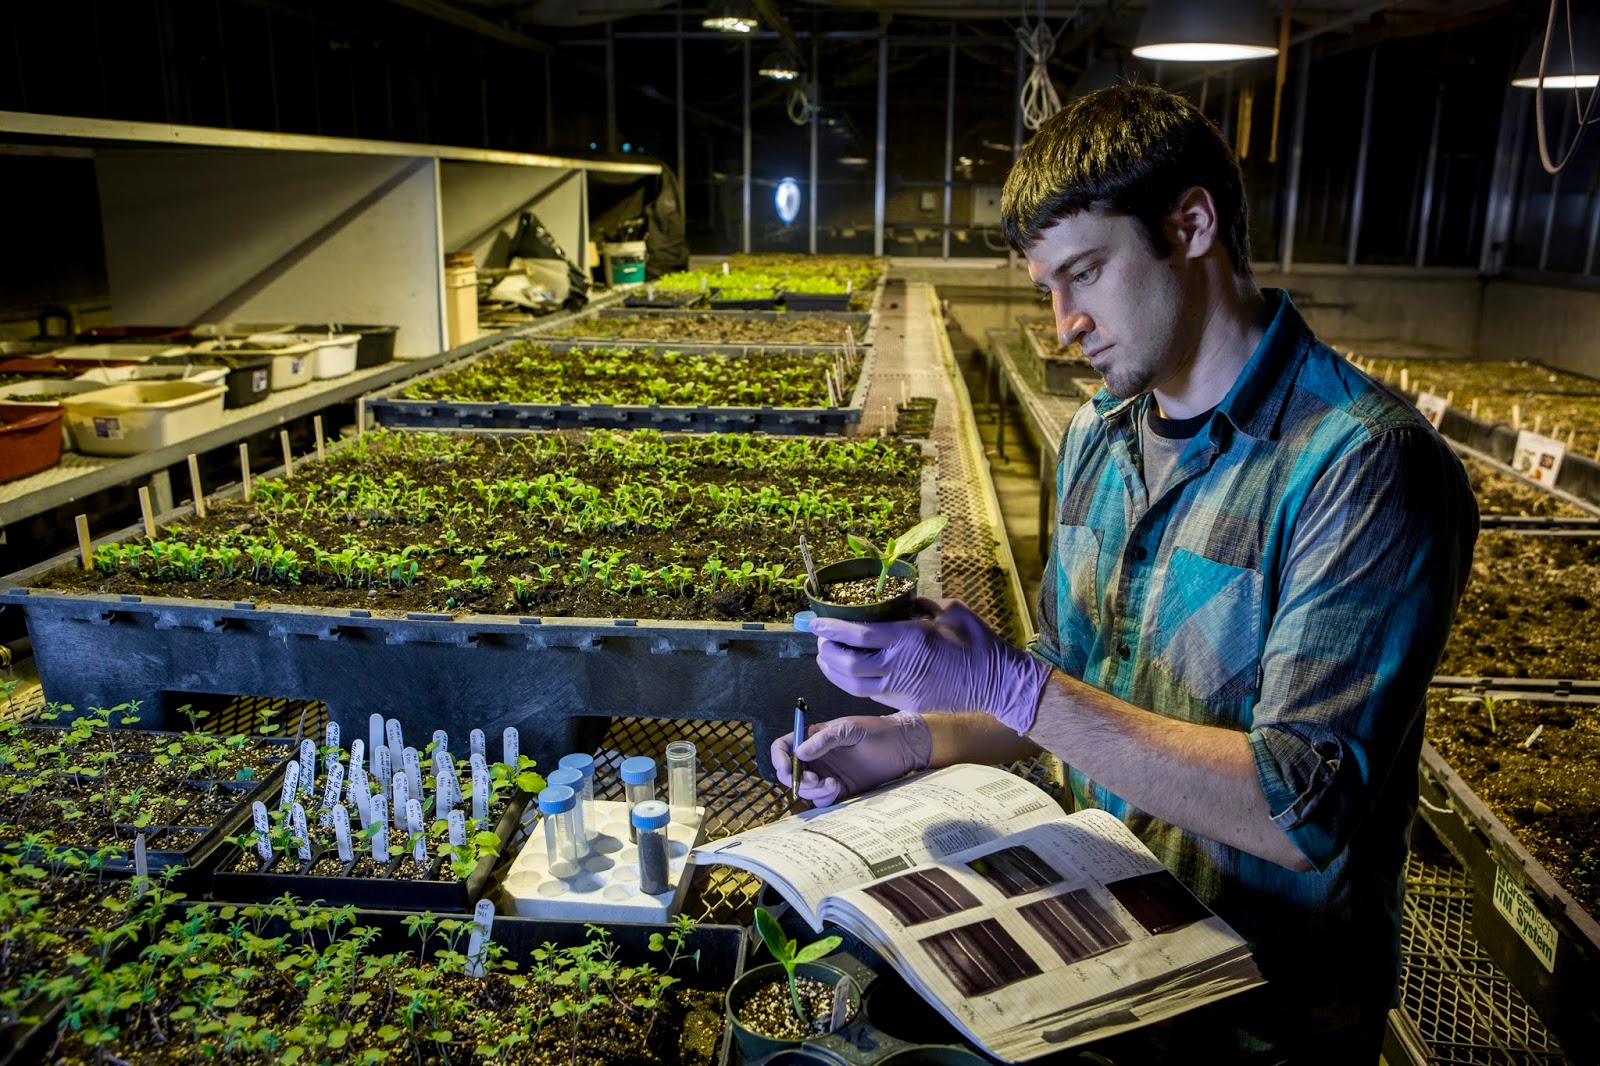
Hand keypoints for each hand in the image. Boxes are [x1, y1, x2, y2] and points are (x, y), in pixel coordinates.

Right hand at [770, 711, 931, 807]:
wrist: (903, 747)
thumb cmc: (877, 731)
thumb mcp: (850, 729)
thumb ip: (825, 739)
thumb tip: (799, 753)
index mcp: (814, 737)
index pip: (784, 747)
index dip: (779, 758)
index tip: (785, 768)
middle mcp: (817, 757)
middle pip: (791, 772)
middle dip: (797, 780)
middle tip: (814, 780)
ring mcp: (827, 773)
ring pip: (806, 789)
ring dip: (813, 791)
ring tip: (832, 784)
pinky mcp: (839, 789)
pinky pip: (822, 799)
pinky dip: (824, 798)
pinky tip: (838, 788)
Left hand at [810, 598, 1052, 732]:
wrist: (998, 682)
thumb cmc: (977, 640)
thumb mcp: (950, 609)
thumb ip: (918, 603)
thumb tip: (896, 600)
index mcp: (909, 638)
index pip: (857, 634)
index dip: (831, 629)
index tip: (816, 622)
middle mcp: (899, 665)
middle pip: (847, 663)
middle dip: (825, 651)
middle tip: (820, 639)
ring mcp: (902, 689)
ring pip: (853, 685)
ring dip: (833, 671)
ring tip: (826, 657)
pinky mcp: (907, 703)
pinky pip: (870, 694)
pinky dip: (852, 683)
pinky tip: (848, 672)